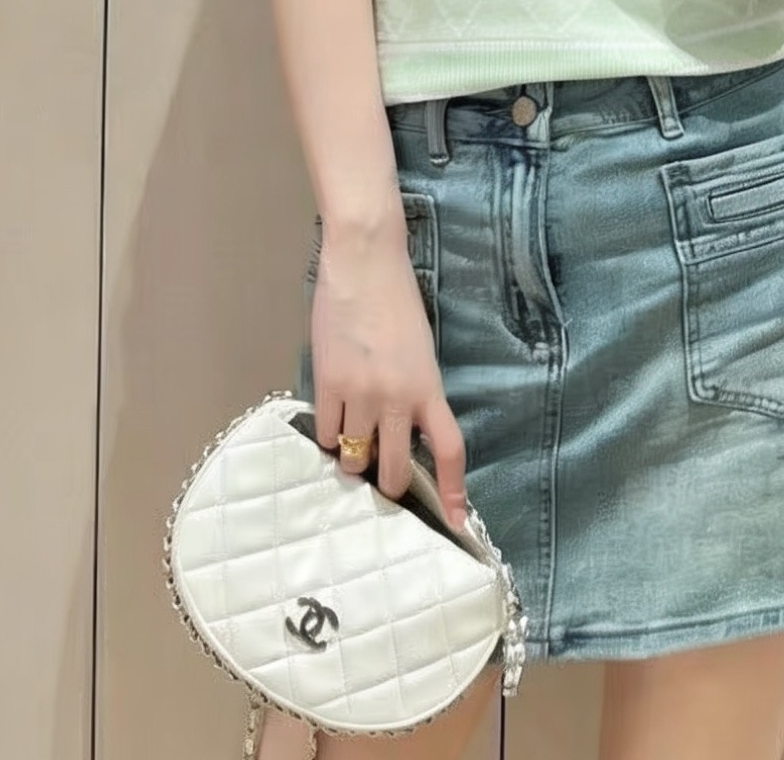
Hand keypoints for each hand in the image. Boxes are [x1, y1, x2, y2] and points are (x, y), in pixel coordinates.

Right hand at [312, 227, 467, 529]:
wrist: (366, 263)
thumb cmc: (398, 300)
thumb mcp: (420, 350)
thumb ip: (414, 391)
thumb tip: (400, 430)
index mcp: (429, 387)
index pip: (448, 450)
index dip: (454, 491)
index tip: (457, 520)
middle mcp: (397, 399)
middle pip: (394, 471)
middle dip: (389, 483)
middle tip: (382, 476)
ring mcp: (360, 394)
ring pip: (355, 460)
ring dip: (355, 459)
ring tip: (354, 442)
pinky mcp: (328, 384)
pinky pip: (327, 434)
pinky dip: (330, 436)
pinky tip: (334, 421)